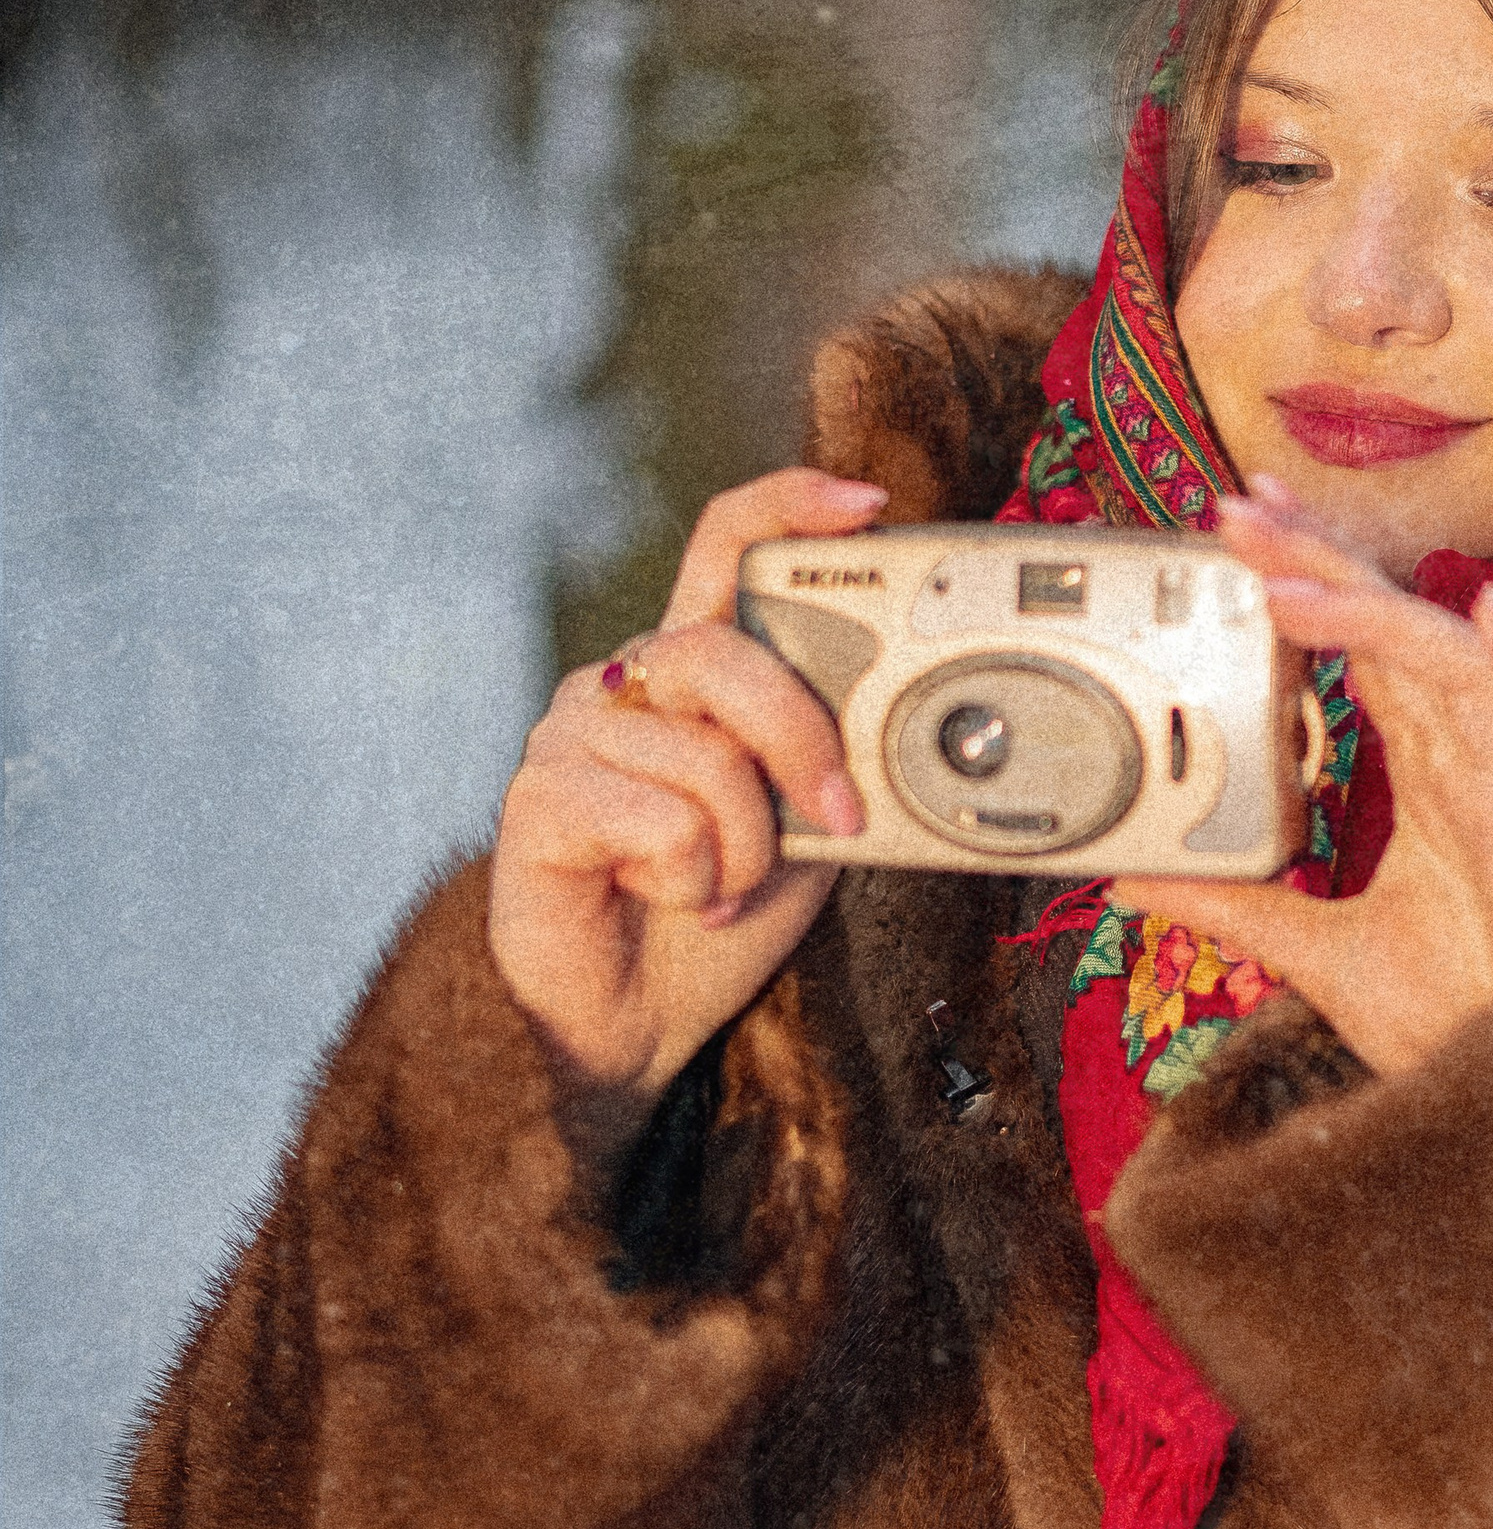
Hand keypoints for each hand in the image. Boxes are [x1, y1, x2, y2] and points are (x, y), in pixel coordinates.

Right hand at [489, 467, 883, 1125]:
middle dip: (800, 738)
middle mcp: (629, 682)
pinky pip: (654, 821)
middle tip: (835, 814)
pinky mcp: (539, 799)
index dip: (787, 506)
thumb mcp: (808, 825)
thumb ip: (839, 761)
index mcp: (694, 672)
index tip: (867, 506)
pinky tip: (667, 899)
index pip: (724, 548)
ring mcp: (574, 734)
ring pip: (700, 755)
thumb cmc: (722, 913)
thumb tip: (917, 730)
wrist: (638, 1023)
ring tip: (724, 889)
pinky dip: (688, 880)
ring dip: (746, 846)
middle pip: (720, 648)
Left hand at [1112, 478, 1492, 1077]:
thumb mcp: (1310, 953)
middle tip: (1238, 509)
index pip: (1367, 647)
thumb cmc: (1446, 1016)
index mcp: (1430, 776)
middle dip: (1324, 561)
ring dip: (1383, 610)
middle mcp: (1478, 763)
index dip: (1312, 578)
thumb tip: (1134, 881)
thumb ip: (1233, 908)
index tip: (1240, 527)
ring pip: (1462, 664)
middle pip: (1400, 629)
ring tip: (1294, 577)